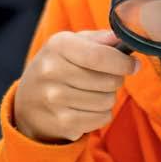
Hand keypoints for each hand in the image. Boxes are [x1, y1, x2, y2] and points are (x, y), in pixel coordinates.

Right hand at [14, 30, 136, 142]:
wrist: (27, 104)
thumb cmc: (57, 68)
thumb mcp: (70, 45)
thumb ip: (98, 40)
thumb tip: (122, 38)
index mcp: (58, 46)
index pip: (99, 56)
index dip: (123, 62)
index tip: (133, 65)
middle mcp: (52, 72)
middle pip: (108, 80)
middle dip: (116, 80)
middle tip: (105, 79)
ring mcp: (55, 99)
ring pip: (107, 101)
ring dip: (108, 98)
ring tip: (92, 93)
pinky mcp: (62, 122)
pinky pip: (102, 118)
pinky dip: (101, 114)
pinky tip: (86, 108)